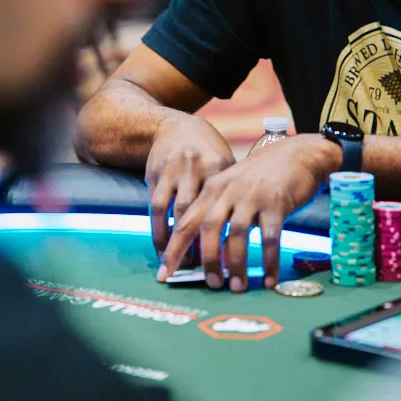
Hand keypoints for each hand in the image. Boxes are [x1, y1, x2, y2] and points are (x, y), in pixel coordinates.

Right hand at [145, 114, 235, 256]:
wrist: (174, 126)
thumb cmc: (207, 151)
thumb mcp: (225, 164)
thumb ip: (233, 192)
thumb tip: (246, 230)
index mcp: (218, 166)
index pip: (224, 205)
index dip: (227, 235)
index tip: (232, 263)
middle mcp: (195, 168)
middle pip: (197, 212)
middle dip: (201, 245)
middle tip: (208, 274)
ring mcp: (172, 172)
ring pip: (173, 212)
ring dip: (175, 243)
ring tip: (181, 267)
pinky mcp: (154, 175)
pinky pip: (155, 208)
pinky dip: (159, 231)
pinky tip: (163, 249)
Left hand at [156, 135, 339, 291]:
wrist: (297, 154)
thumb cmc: (261, 178)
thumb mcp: (231, 188)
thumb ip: (217, 214)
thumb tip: (207, 255)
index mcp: (212, 189)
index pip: (186, 223)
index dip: (174, 250)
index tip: (165, 275)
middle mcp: (228, 191)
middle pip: (208, 228)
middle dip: (207, 260)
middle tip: (212, 284)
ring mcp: (252, 196)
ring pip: (237, 235)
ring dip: (236, 264)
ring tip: (237, 286)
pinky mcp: (276, 203)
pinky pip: (270, 238)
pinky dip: (268, 261)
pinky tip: (269, 279)